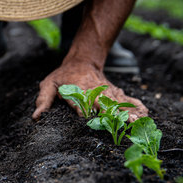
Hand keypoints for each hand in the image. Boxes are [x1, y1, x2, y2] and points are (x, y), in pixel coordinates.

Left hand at [32, 61, 148, 121]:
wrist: (82, 60)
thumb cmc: (63, 76)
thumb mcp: (49, 84)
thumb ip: (43, 100)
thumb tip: (36, 116)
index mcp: (78, 91)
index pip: (82, 104)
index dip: (88, 113)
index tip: (97, 122)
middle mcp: (94, 92)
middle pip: (105, 104)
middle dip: (116, 114)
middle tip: (128, 122)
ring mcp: (106, 92)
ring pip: (119, 102)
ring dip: (129, 111)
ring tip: (139, 120)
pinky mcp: (114, 92)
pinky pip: (126, 99)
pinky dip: (136, 104)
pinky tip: (146, 112)